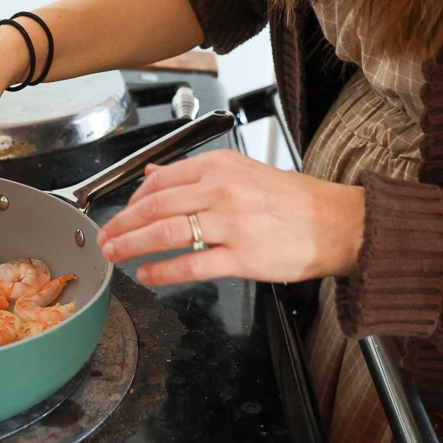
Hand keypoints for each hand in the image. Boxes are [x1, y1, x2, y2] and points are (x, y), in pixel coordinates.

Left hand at [96, 149, 364, 285]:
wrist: (337, 224)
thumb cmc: (293, 202)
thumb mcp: (242, 173)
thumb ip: (195, 175)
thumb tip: (154, 172)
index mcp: (220, 166)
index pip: (159, 180)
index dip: (131, 200)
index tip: (121, 214)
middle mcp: (222, 191)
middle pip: (154, 207)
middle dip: (120, 225)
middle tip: (104, 238)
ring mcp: (232, 224)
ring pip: (165, 233)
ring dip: (131, 246)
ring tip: (115, 255)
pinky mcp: (243, 257)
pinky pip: (190, 265)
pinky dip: (161, 272)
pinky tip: (148, 275)